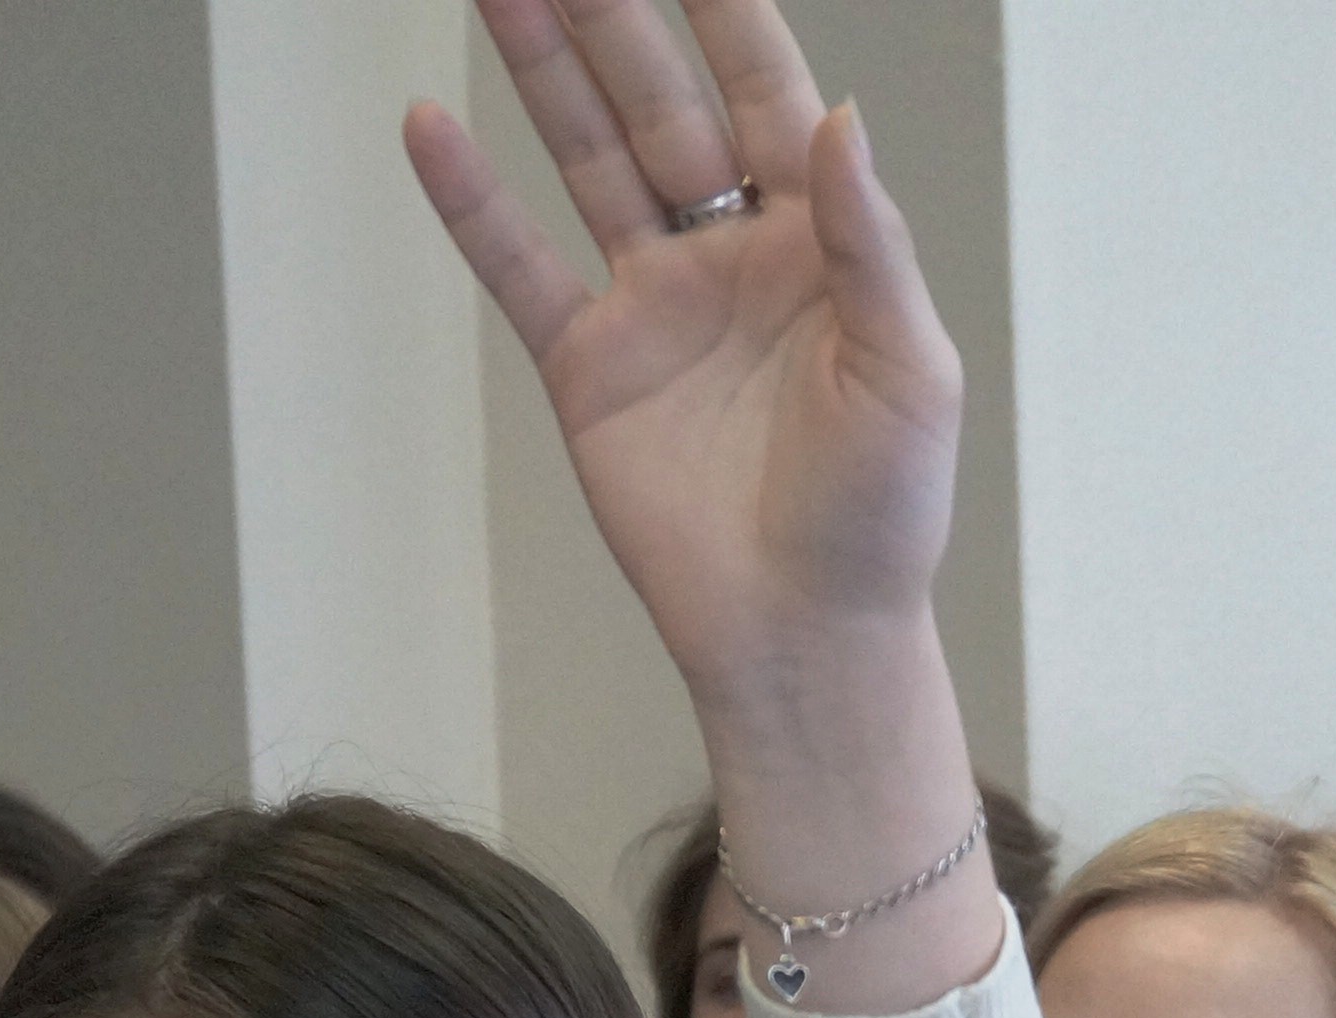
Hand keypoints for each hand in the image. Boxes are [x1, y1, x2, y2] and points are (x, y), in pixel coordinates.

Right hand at [414, 0, 992, 1000]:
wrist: (807, 637)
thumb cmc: (883, 517)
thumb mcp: (908, 372)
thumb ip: (869, 242)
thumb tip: (843, 117)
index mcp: (818, 244)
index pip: (765, 92)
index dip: (724, 10)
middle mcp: (730, 254)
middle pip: (658, 102)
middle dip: (611, 13)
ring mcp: (653, 305)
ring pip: (585, 156)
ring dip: (543, 68)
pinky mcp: (588, 369)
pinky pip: (518, 267)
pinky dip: (470, 201)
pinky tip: (427, 123)